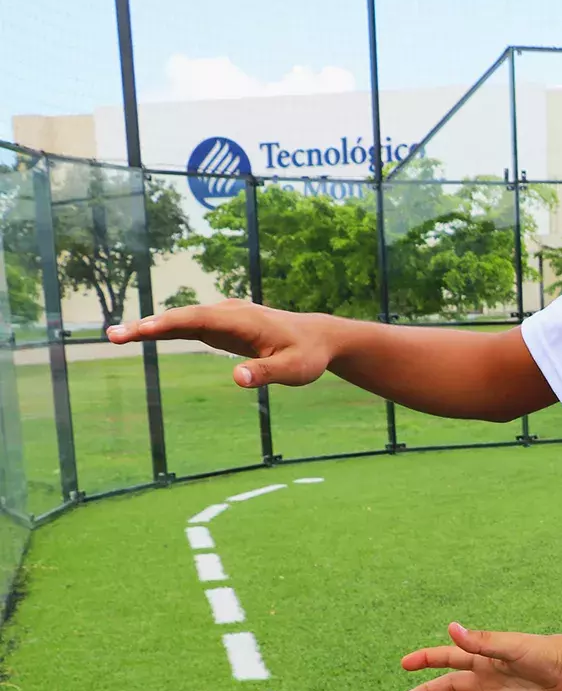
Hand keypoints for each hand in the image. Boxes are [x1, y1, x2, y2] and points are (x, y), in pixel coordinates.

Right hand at [104, 299, 333, 387]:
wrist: (319, 338)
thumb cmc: (308, 355)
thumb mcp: (294, 370)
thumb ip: (267, 374)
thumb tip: (237, 378)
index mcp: (243, 320)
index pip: (199, 319)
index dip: (169, 324)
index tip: (142, 330)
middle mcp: (228, 312)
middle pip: (182, 317)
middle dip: (147, 325)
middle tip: (113, 336)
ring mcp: (223, 317)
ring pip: (180, 320)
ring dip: (149, 327)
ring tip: (115, 337)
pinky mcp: (221, 326)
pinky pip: (187, 326)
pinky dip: (164, 329)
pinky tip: (140, 335)